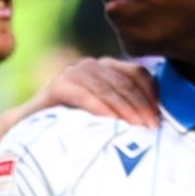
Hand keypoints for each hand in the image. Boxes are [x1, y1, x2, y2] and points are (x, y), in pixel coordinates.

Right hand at [31, 55, 159, 127]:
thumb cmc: (76, 126)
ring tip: (136, 128)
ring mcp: (76, 72)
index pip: (138, 74)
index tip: (161, 116)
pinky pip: (84, 95)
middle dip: (141, 106)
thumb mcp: (106, 115)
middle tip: (152, 127)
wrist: (33, 130)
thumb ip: (126, 110)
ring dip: (124, 109)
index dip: (152, 94)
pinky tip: (110, 121)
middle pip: (125, 82)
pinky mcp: (59, 84)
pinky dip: (98, 107)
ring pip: (108, 88)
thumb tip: (157, 122)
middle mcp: (93, 65)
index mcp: (109, 69)